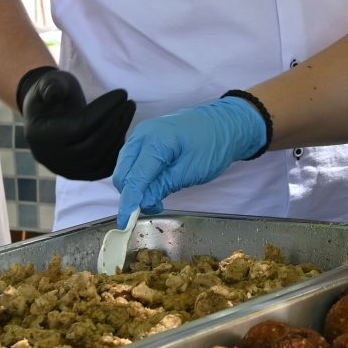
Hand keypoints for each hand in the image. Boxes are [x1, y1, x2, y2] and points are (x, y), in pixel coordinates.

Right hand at [17, 67, 135, 180]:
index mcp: (40, 135)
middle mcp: (50, 157)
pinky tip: (124, 133)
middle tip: (129, 103)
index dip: (103, 111)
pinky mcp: (78, 175)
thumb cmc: (53, 94)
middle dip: (115, 122)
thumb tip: (54, 93)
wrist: (48, 114)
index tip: (122, 93)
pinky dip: (116, 154)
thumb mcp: (49, 82)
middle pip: (91, 145)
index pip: (78, 127)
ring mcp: (64, 169)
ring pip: (98, 158)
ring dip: (119, 135)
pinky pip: (102, 170)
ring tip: (128, 112)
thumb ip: (52, 86)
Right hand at [111, 96, 266, 221]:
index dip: (129, 203)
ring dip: (135, 187)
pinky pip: (132, 163)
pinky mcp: (144, 140)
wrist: (224, 124)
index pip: (134, 178)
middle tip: (155, 206)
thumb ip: (163, 186)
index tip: (125, 224)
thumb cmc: (213, 144)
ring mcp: (141, 135)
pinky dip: (138, 178)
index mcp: (155, 140)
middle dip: (132, 196)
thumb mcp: (191, 171)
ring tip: (157, 196)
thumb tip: (141, 203)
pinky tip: (154, 185)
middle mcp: (142, 134)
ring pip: (125, 170)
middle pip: (123, 174)